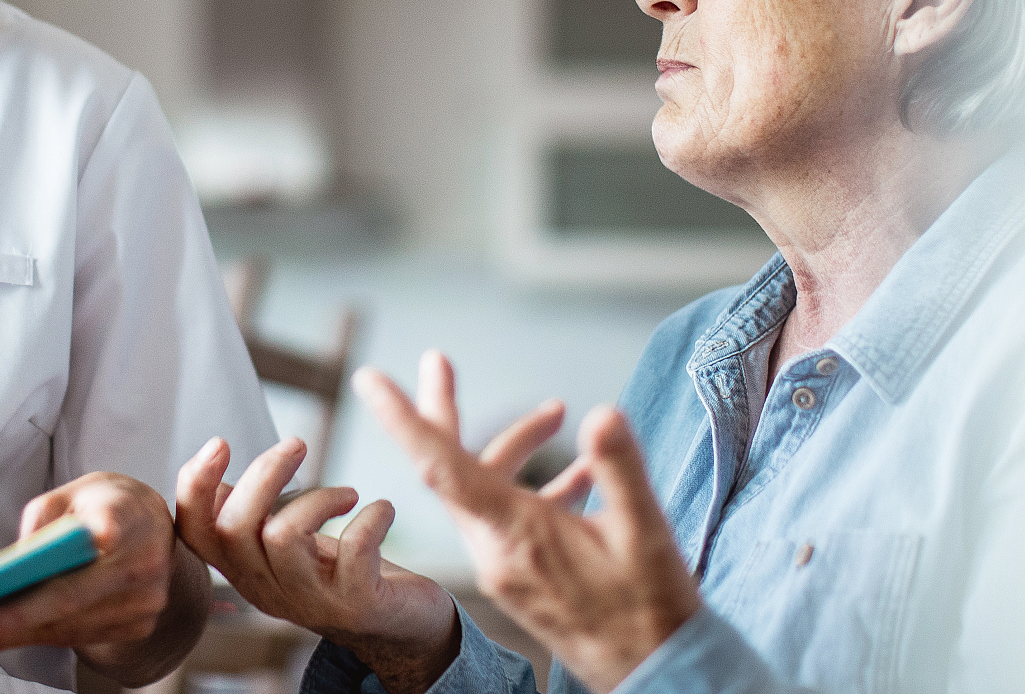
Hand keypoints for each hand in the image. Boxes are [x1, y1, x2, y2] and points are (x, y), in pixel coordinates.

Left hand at [0, 472, 196, 683]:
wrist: (155, 526)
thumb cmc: (108, 503)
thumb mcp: (72, 492)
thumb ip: (41, 523)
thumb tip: (12, 569)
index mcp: (129, 520)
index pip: (78, 564)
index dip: (27, 600)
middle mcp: (143, 567)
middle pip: (67, 606)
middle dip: (10, 624)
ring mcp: (145, 602)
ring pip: (69, 629)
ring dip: (17, 635)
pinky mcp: (138, 625)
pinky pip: (80, 637)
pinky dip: (40, 635)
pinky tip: (7, 633)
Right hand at [175, 434, 461, 693]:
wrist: (402, 629)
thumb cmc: (342, 573)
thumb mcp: (288, 548)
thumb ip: (252, 519)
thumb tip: (213, 483)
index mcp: (245, 570)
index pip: (194, 534)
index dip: (194, 487)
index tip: (221, 442)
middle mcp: (268, 590)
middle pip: (234, 528)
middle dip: (263, 473)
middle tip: (297, 444)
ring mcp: (312, 601)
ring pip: (282, 537)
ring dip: (317, 498)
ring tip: (347, 494)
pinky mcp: (357, 604)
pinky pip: (354, 549)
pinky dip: (371, 517)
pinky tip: (382, 511)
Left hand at [357, 353, 700, 693]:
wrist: (654, 676)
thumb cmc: (651, 610)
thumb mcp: (647, 536)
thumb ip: (621, 471)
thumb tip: (601, 414)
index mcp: (515, 534)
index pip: (442, 466)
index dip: (407, 419)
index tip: (370, 380)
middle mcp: (496, 549)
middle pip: (450, 469)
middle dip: (444, 411)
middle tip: (436, 361)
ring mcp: (505, 565)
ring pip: (484, 490)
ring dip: (513, 447)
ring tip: (556, 410)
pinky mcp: (520, 575)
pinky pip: (508, 516)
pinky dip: (534, 485)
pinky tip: (583, 475)